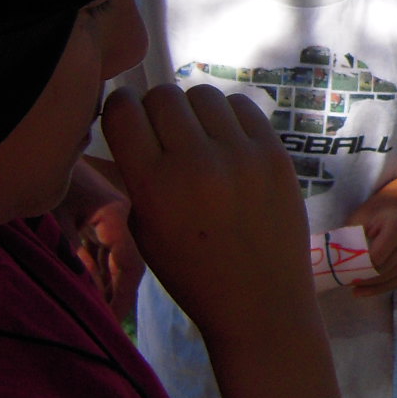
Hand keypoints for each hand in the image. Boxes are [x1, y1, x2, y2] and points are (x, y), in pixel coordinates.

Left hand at [58, 160, 143, 321]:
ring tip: (96, 324)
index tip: (109, 328)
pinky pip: (100, 258)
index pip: (130, 267)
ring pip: (114, 265)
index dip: (121, 300)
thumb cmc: (44, 176)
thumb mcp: (54, 217)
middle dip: (115, 302)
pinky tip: (87, 300)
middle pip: (126, 269)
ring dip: (105, 292)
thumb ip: (69, 255)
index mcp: (116, 216)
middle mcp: (120, 220)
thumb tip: (83, 295)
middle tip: (104, 335)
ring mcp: (109, 222)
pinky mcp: (95, 224)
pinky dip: (95, 279)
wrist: (33, 142)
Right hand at [100, 83, 315, 347]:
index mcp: (153, 186)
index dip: (120, 111)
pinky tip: (228, 143)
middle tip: (165, 136)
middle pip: (163, 96)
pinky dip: (229, 117)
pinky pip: (243, 106)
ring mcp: (240, 155)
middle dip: (156, 110)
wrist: (260, 303)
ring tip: (199, 140)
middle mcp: (195, 163)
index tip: (128, 123)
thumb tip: (126, 123)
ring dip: (194, 111)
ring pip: (203, 94)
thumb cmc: (192, 272)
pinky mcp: (275, 153)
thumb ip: (132, 174)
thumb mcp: (144, 230)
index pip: (122, 110)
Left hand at [347, 189, 396, 296]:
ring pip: (392, 278)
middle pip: (384, 269)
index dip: (360, 266)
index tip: (345, 269)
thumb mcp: (361, 218)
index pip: (377, 257)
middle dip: (364, 278)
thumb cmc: (376, 212)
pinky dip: (382, 287)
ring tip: (354, 289)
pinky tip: (366, 291)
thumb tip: (335, 260)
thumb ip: (352, 238)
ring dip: (372, 286)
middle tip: (346, 281)